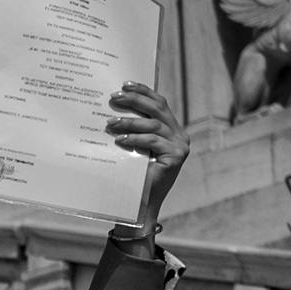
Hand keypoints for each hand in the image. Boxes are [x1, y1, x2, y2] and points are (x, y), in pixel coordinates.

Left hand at [106, 83, 189, 230]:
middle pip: (158, 108)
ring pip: (153, 124)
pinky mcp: (176, 156)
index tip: (125, 84)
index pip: (159, 103)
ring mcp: (180, 145)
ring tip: (110, 124)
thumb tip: (115, 104)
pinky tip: (119, 141)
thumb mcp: (134, 146)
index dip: (143, 91)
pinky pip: (153, 141)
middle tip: (114, 97)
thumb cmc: (133, 175)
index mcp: (171, 129)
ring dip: (129, 122)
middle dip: (135, 100)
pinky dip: (134, 139)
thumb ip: (134, 127)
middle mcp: (179, 135)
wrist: (140, 205)